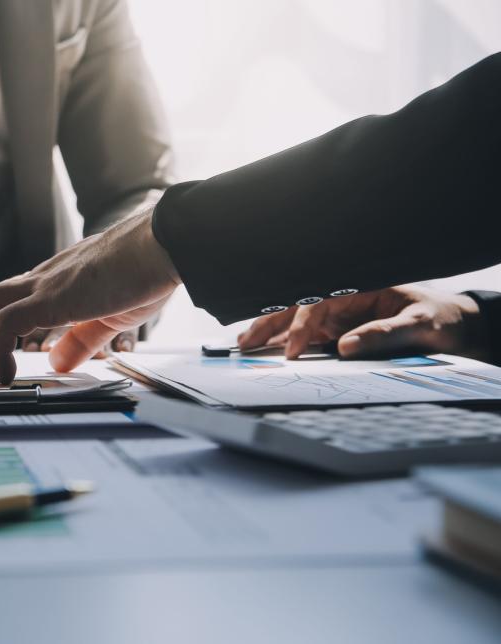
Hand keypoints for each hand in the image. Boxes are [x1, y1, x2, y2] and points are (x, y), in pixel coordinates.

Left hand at [0, 208, 177, 382]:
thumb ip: (80, 339)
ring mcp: (44, 286)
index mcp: (49, 287)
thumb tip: (59, 362)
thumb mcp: (107, 317)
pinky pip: (7, 322)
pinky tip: (7, 373)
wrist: (163, 246)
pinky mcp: (54, 295)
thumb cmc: (142, 274)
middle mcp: (39, 282)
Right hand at [238, 285, 487, 359]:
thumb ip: (382, 334)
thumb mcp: (419, 324)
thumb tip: (344, 347)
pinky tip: (265, 349)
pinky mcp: (339, 331)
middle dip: (269, 323)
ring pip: (296, 320)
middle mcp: (343, 299)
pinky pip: (308, 335)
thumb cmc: (441, 318)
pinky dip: (284, 342)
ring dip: (270, 331)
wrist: (455, 326)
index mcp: (358, 287)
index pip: (318, 302)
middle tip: (245, 343)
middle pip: (297, 307)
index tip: (293, 351)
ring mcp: (339, 316)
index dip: (301, 326)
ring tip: (244, 344)